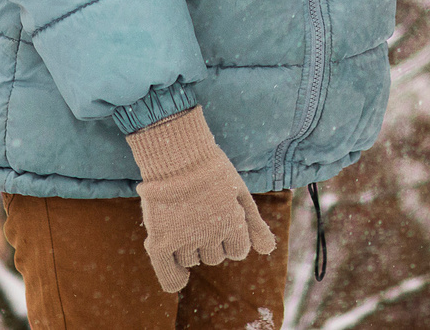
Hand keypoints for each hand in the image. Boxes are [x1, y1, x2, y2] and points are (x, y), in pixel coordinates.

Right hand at [126, 106, 275, 292]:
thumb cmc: (211, 169)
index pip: (238, 251)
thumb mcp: (240, 192)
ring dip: (190, 247)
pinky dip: (175, 278)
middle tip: (200, 214)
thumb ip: (255, 223)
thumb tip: (269, 250)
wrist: (175, 152)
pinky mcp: (160, 241)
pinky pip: (169, 276)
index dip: (231, 236)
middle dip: (211, 240)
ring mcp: (183, 240)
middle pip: (215, 257)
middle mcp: (210, 235)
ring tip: (183, 219)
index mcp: (232, 222)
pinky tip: (180, 273)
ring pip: (192, 261)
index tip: (221, 218)